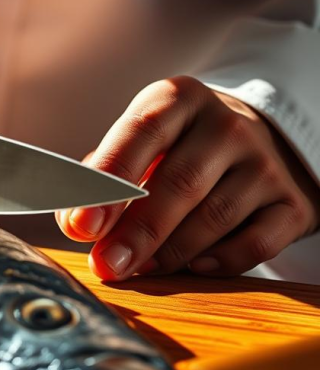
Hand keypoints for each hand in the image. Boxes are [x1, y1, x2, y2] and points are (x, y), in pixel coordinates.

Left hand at [56, 77, 319, 279]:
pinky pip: (254, 244)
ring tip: (138, 269)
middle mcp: (226, 125)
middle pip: (179, 184)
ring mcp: (264, 163)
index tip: (83, 225)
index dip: (108, 182)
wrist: (253, 144)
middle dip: (136, 232)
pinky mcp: (292, 202)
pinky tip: (192, 267)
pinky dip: (219, 262)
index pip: (140, 134)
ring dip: (169, 253)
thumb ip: (100, 178)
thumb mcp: (136, 146)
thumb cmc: (175, 150)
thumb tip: (76, 224)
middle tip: (107, 265)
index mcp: (177, 100)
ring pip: (214, 218)